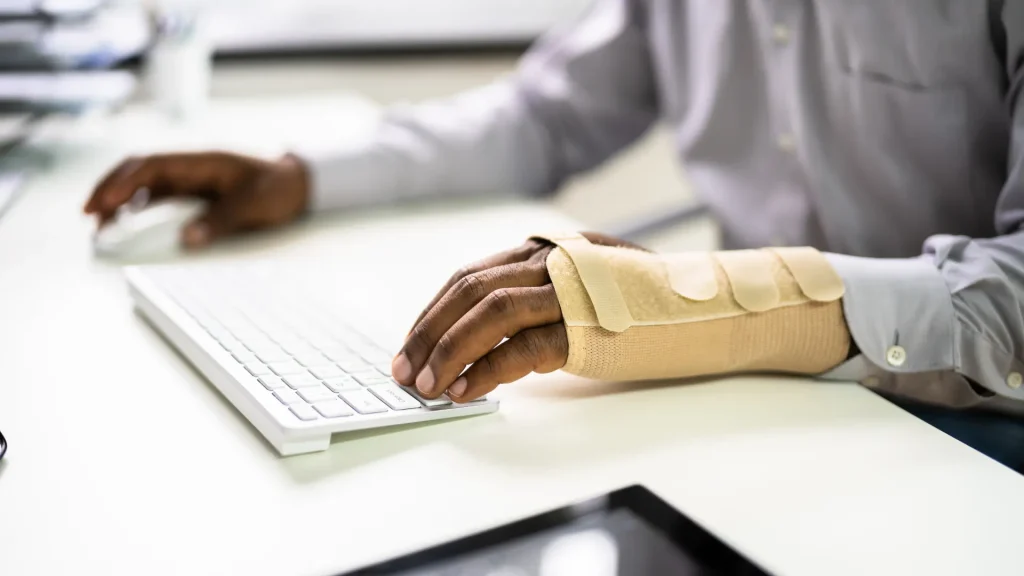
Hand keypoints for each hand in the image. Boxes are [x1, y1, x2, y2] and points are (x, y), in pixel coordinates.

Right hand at [84, 151, 309, 248]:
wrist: (295, 184)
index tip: (104, 202)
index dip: (124, 182)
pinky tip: (124, 225)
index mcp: (201, 161)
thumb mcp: (253, 206)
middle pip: (138, 171)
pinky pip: (157, 198)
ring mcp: (189, 180)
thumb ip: (221, 221)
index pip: (152, 165)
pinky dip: (137, 210)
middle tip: (88, 215)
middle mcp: (189, 168)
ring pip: (143, 185)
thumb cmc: (276, 189)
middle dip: (109, 189)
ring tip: (99, 225)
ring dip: (119, 201)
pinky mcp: (191, 194)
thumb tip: (187, 240)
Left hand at [391, 233, 642, 401]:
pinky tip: (468, 390)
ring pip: (491, 312)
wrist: (704, 310)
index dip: (434, 313)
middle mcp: (551, 262)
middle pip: (470, 290)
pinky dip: (489, 370)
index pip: (469, 276)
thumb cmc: (639, 307)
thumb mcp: (580, 287)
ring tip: (430, 386)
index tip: (412, 346)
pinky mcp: (588, 326)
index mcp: (543, 252)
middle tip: (407, 370)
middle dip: (430, 333)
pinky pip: (524, 347)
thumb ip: (537, 297)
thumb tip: (482, 340)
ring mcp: (569, 290)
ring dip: (451, 351)